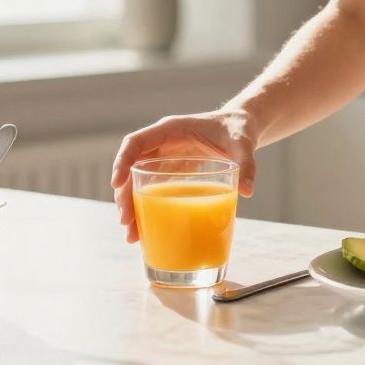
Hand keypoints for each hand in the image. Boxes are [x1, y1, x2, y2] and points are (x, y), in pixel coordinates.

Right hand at [110, 109, 257, 242]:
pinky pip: (150, 189)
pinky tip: (145, 230)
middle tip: (126, 222)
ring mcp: (163, 158)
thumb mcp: (243, 144)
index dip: (122, 162)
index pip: (136, 142)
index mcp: (170, 130)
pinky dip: (145, 208)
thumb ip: (246, 163)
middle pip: (131, 169)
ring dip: (131, 207)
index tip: (116, 184)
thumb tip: (248, 191)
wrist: (240, 128)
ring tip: (132, 235)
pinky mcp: (170, 172)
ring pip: (136, 182)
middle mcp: (161, 144)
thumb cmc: (238, 130)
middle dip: (124, 196)